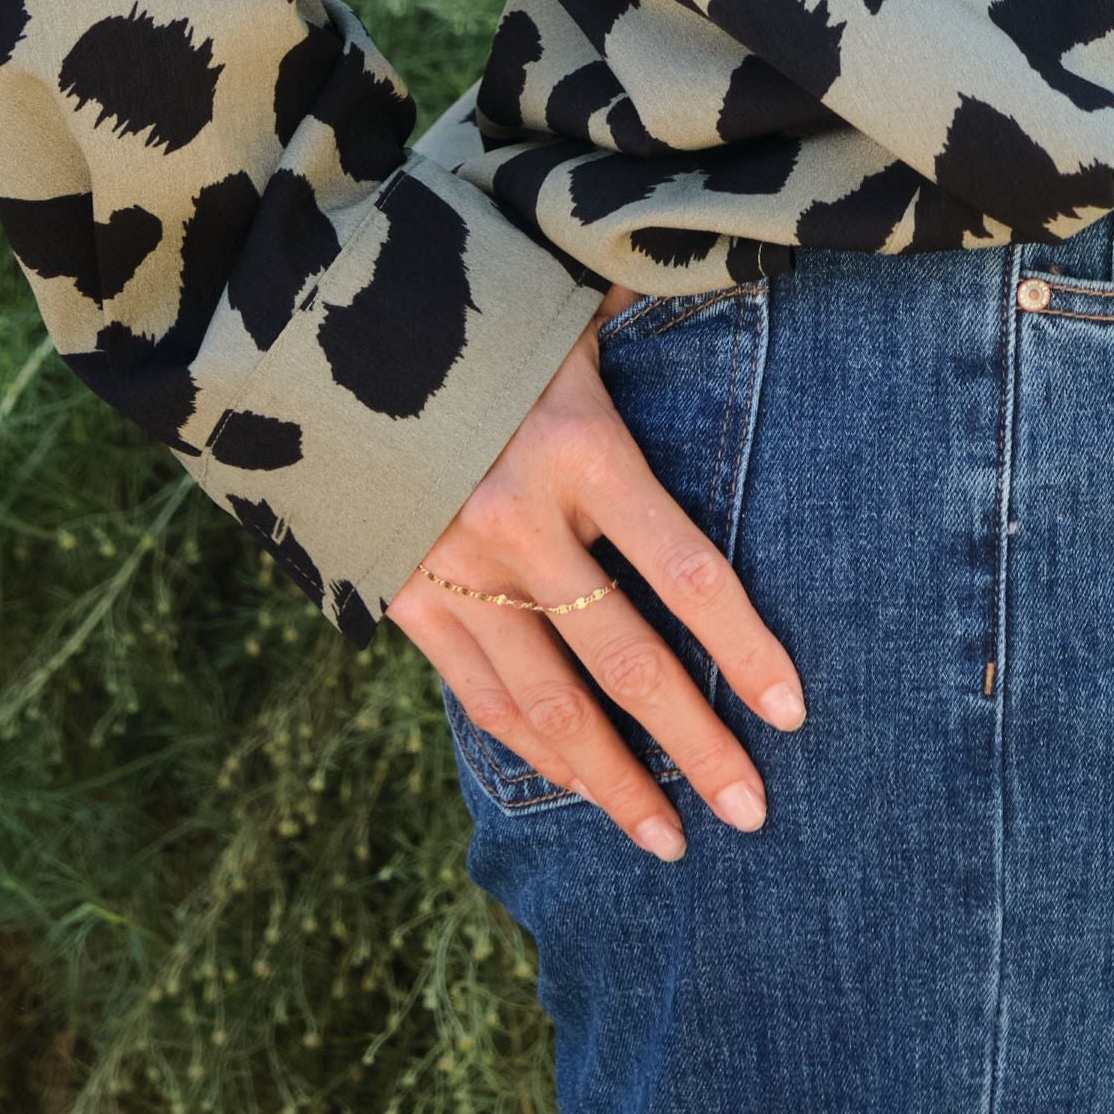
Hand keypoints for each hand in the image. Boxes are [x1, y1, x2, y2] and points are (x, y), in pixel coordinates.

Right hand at [389, 310, 804, 856]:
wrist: (321, 323)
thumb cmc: (483, 305)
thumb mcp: (576, 310)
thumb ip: (653, 327)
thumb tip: (746, 273)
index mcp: (582, 446)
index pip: (686, 571)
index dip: (743, 649)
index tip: (792, 713)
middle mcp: (521, 521)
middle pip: (625, 661)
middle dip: (692, 746)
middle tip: (751, 814)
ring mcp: (456, 568)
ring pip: (547, 703)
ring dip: (611, 780)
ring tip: (669, 840)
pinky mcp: (404, 594)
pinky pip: (479, 692)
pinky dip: (532, 749)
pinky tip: (579, 787)